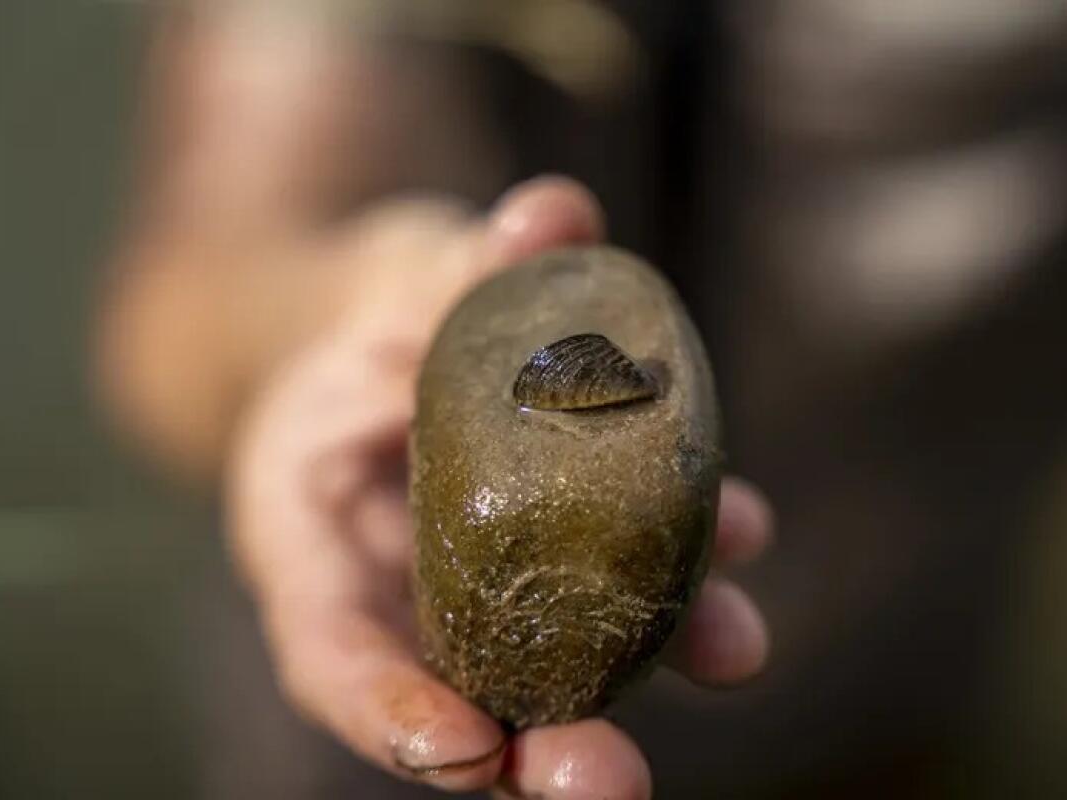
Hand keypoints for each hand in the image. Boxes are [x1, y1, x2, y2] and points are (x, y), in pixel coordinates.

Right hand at [229, 177, 773, 797]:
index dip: (388, 709)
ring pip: (567, 644)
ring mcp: (500, 570)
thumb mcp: (391, 280)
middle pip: (466, 689)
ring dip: (653, 654)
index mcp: (319, 539)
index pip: (332, 650)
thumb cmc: (373, 308)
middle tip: (612, 786)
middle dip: (543, 748)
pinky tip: (747, 528)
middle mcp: (413, 579)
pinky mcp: (576, 541)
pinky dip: (688, 558)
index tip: (466, 750)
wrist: (412, 321)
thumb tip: (555, 211)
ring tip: (737, 647)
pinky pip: (627, 564)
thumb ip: (461, 259)